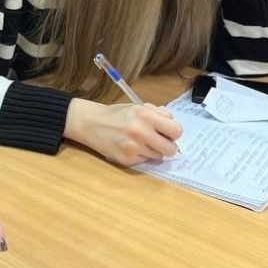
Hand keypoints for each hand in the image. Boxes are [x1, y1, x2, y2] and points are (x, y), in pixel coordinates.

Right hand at [64, 98, 182, 165]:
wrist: (91, 123)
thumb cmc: (116, 114)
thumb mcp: (137, 107)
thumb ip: (157, 113)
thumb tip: (172, 123)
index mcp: (146, 115)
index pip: (176, 130)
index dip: (173, 133)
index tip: (167, 133)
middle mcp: (141, 132)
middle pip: (170, 149)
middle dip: (167, 146)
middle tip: (158, 141)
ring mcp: (134, 148)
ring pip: (158, 156)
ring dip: (153, 151)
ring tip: (140, 142)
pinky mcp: (127, 159)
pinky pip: (144, 161)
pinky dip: (140, 155)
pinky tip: (129, 147)